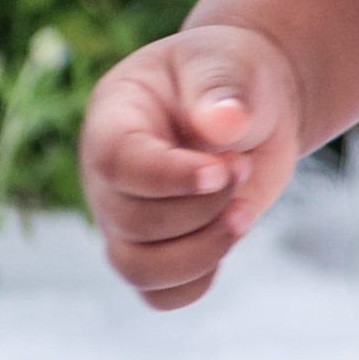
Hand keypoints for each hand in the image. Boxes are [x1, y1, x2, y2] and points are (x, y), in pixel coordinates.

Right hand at [80, 24, 305, 310]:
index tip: (221, 171)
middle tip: (243, 166)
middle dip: (201, 206)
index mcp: (113, 120)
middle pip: (132, 222)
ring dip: (203, 250)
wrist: (250, 105)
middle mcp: (108, 178)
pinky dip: (200, 279)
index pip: (118, 163)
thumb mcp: (226, 65)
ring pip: (139, 269)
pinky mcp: (157, 251)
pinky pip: (162, 294)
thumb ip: (221, 88)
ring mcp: (126, 220)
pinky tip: (230, 232)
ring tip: (244, 210)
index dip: (168, 178)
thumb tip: (225, 124)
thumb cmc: (229, 76)